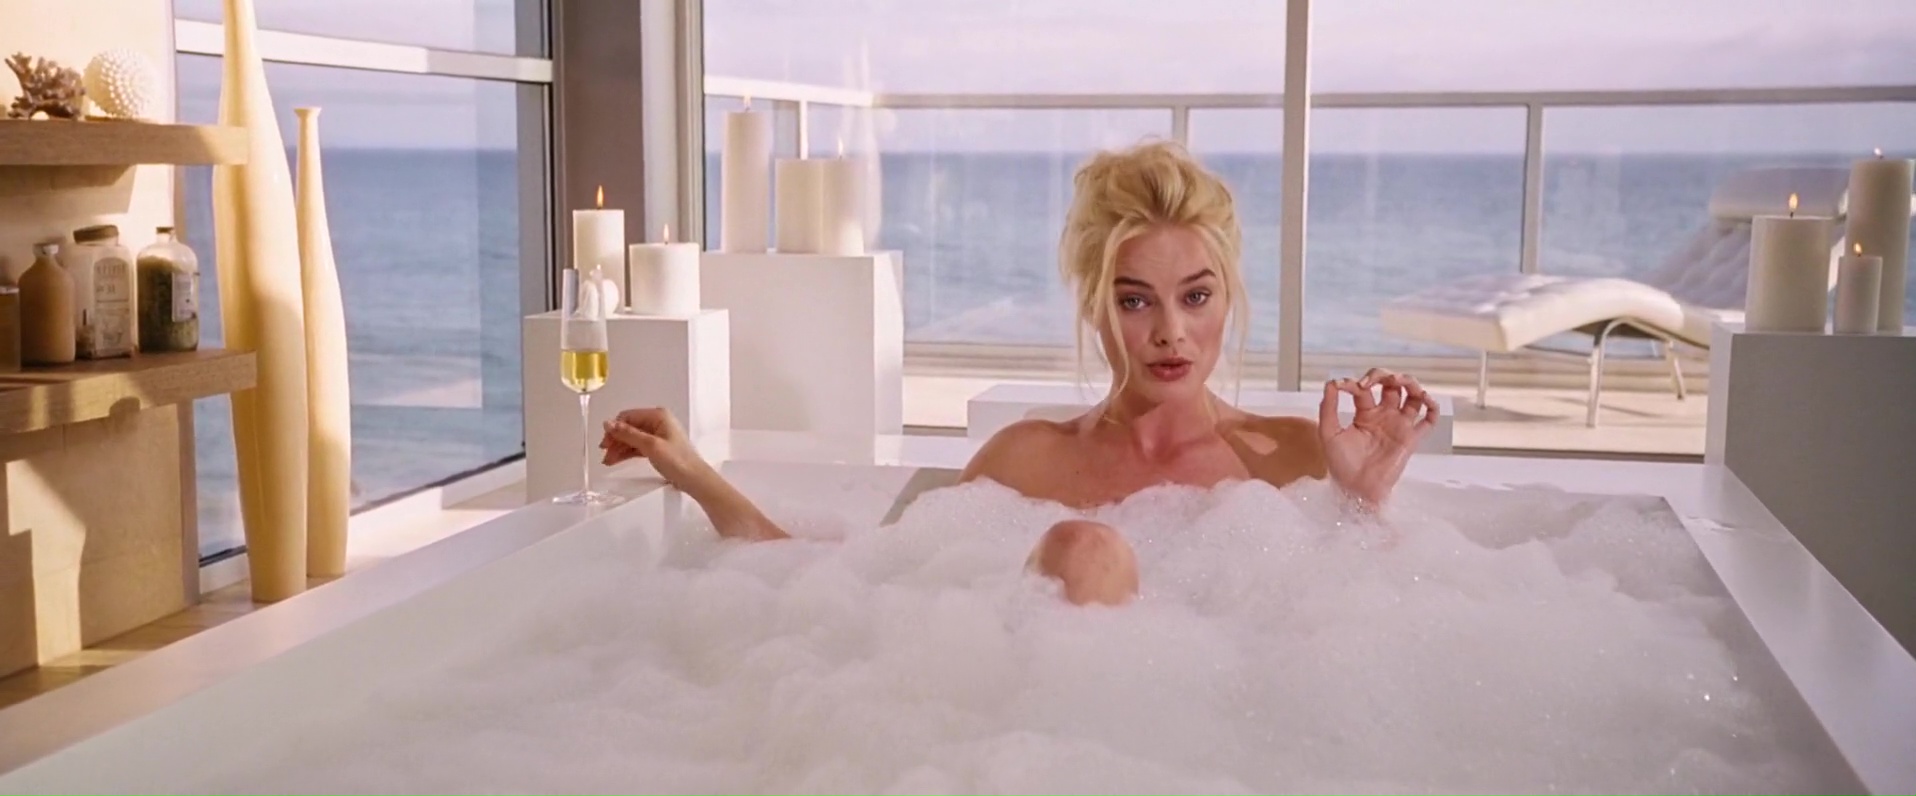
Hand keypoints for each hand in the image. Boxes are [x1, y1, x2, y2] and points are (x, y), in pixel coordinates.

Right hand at [600, 407, 714, 491]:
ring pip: (632, 438)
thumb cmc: (678, 461)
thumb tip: (608, 424)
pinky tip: (617, 460)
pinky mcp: (658, 447)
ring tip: (608, 461)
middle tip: (606, 454)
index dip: (614, 429)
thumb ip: (628, 434)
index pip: (628, 417)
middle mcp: (658, 422)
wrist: (694, 479)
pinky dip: (627, 453)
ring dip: (619, 448)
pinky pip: (637, 446)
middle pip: (629, 427)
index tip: (605, 443)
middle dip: (616, 440)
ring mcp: (658, 435)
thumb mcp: (650, 446)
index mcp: (658, 416)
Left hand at [1317, 368, 1438, 506]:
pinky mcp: (1412, 438)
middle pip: (1393, 385)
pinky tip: (1424, 399)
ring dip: (1410, 383)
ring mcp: (1399, 425)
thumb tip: (1331, 382)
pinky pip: (1429, 421)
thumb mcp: (1328, 433)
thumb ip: (1328, 408)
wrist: (1355, 489)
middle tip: (1372, 381)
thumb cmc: (1341, 465)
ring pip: (1413, 396)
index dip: (1355, 382)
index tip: (1343, 386)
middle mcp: (1385, 416)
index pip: (1365, 388)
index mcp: (1365, 413)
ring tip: (1399, 380)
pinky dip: (1432, 407)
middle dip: (1384, 375)